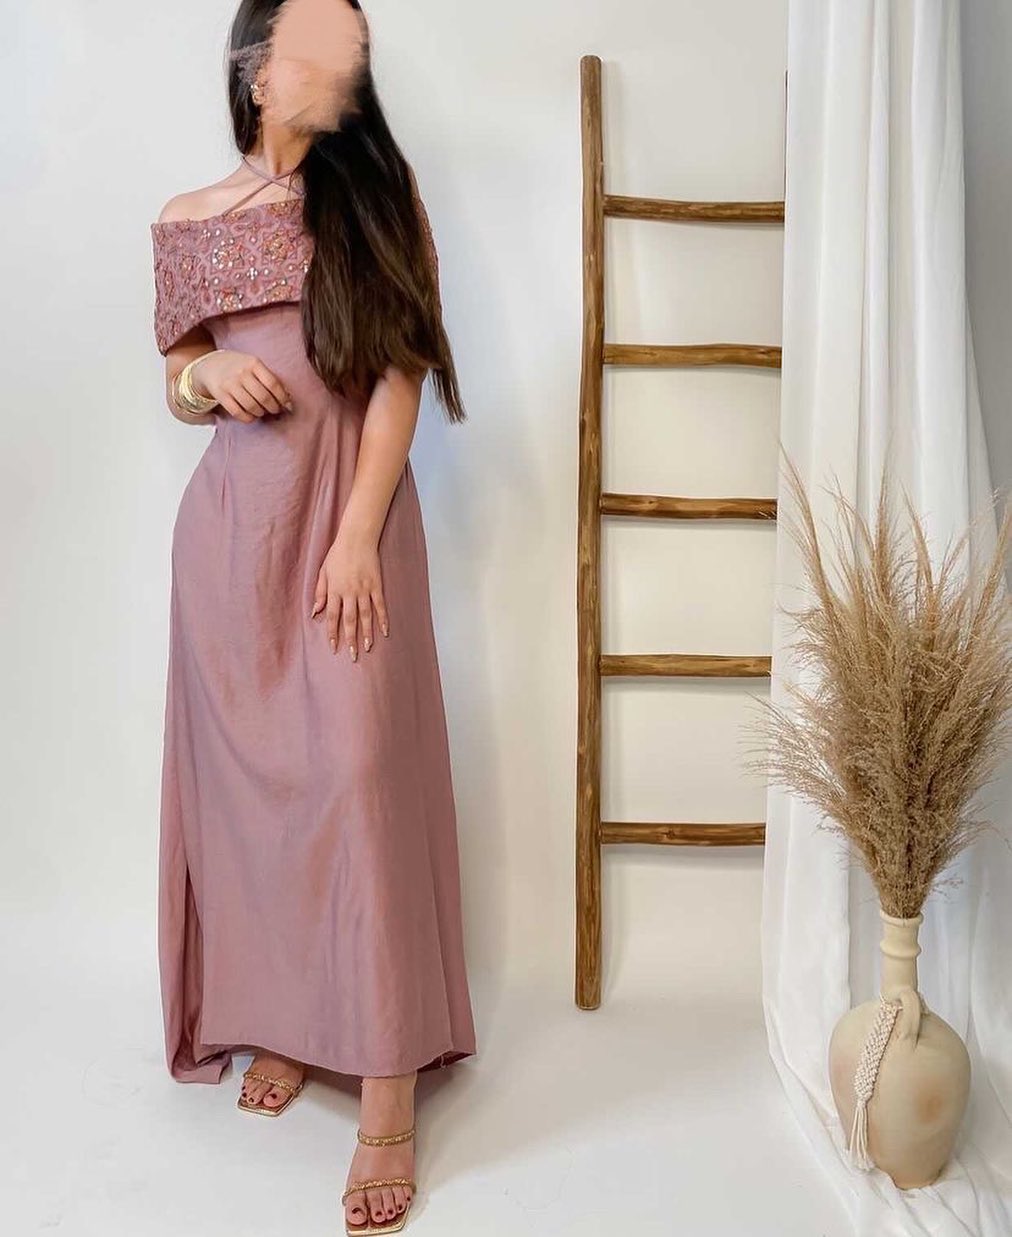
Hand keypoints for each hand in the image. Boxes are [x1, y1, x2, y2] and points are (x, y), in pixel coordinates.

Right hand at [190, 349, 293, 421]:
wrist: (211, 365)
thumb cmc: (239, 367)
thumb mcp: (254, 365)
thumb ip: (268, 378)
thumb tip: (288, 399)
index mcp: (253, 363)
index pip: (273, 383)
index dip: (282, 397)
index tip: (287, 404)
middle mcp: (241, 373)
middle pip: (263, 397)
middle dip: (273, 407)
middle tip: (275, 410)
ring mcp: (230, 384)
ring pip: (251, 406)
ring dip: (261, 413)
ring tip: (263, 411)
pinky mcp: (221, 395)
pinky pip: (238, 413)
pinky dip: (248, 418)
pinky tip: (252, 416)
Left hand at [310, 529, 389, 660]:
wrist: (357, 538)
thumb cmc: (338, 554)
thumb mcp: (323, 571)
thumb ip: (320, 592)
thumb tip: (315, 611)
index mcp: (335, 590)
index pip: (333, 616)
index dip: (333, 633)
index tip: (334, 647)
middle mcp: (349, 592)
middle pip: (350, 620)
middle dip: (350, 639)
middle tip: (353, 656)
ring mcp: (364, 589)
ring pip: (366, 615)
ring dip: (367, 632)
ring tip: (368, 647)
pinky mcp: (376, 585)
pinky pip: (380, 605)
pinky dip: (383, 618)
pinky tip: (385, 631)